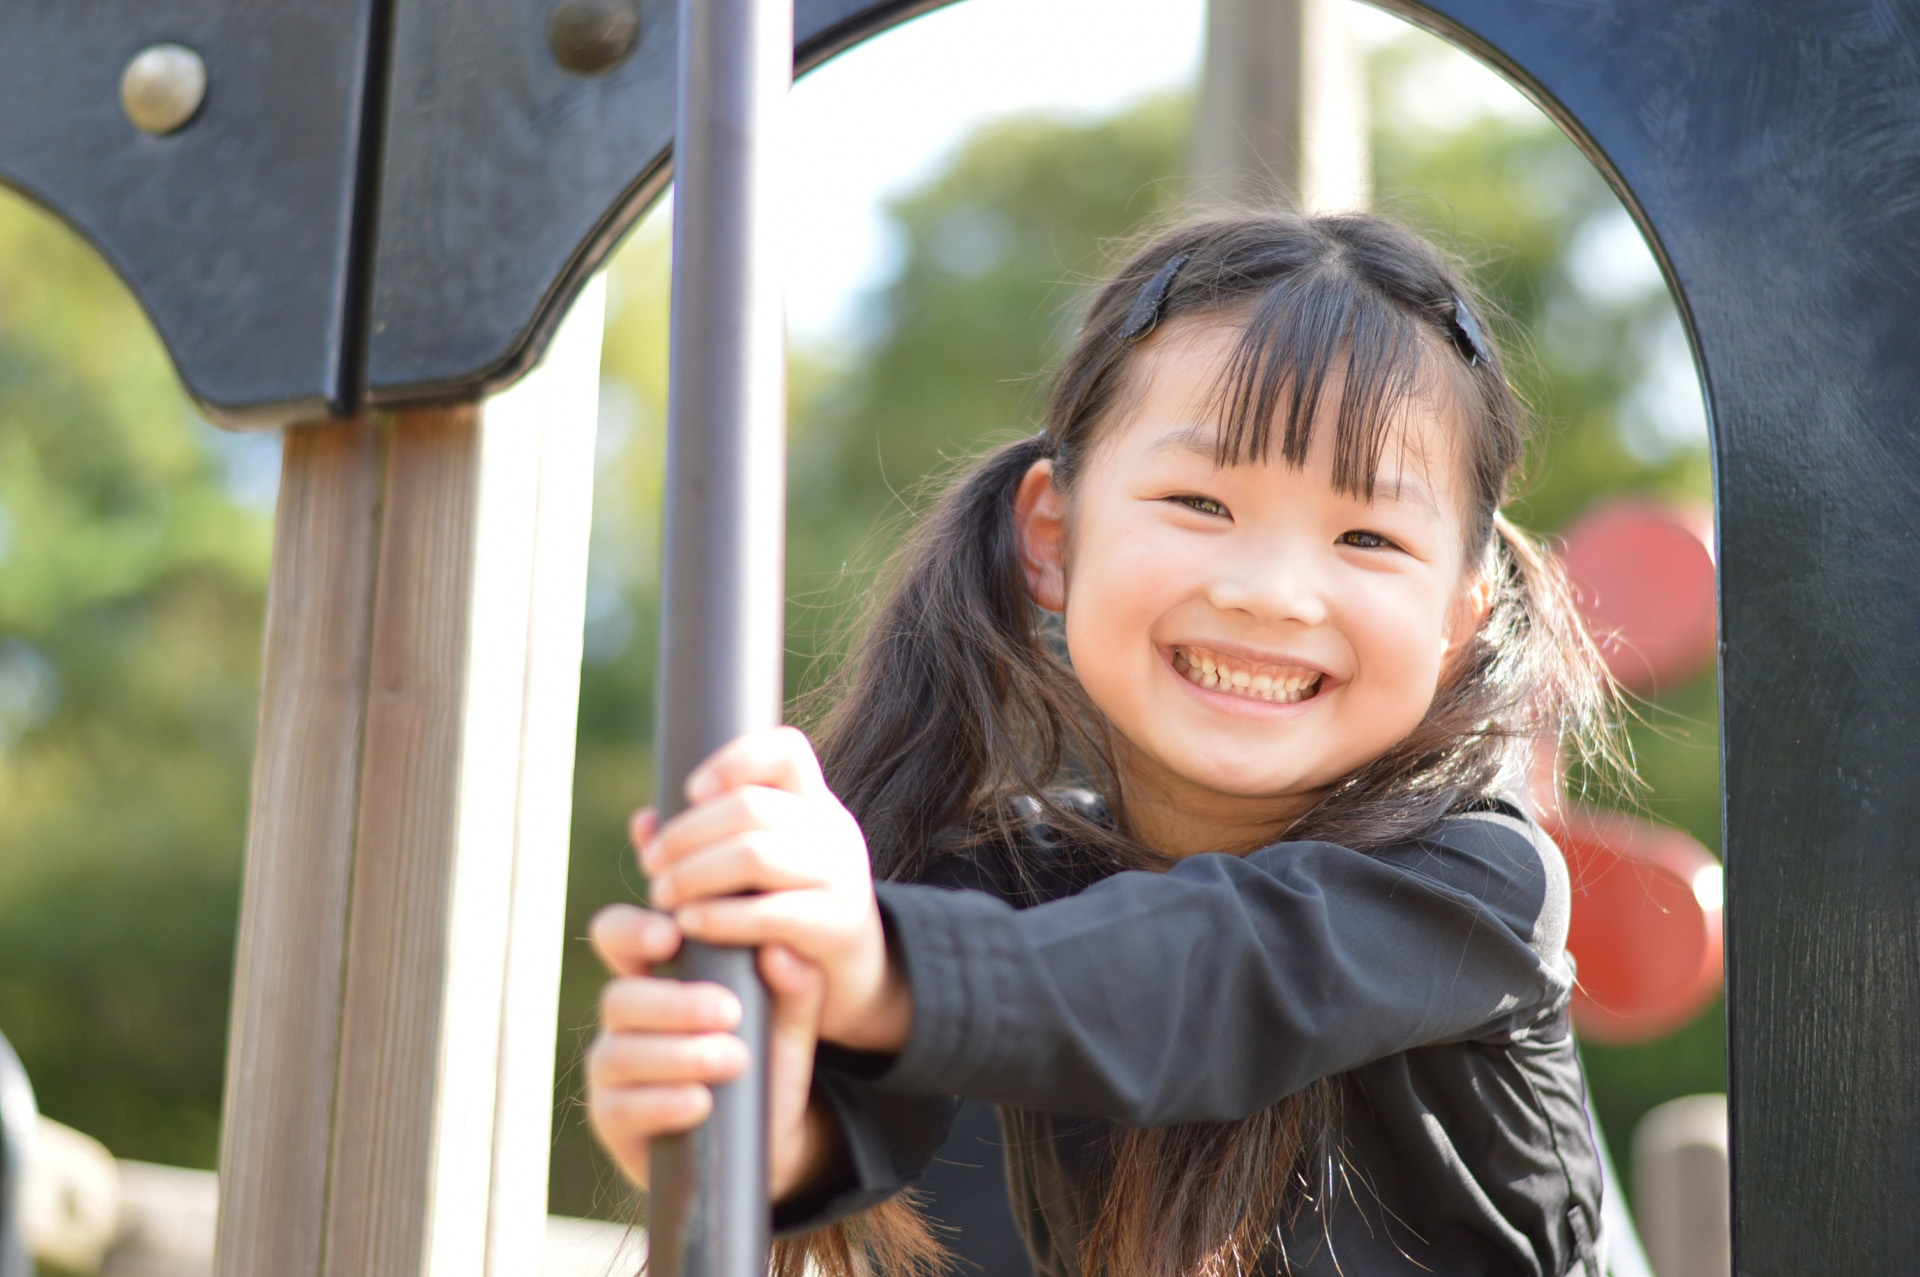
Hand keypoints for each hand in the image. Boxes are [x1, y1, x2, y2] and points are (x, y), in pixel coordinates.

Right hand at [584, 903, 840, 1199]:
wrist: (768, 1139)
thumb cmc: (767, 1062)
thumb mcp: (789, 1022)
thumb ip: (793, 984)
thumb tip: (783, 950)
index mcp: (659, 978)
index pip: (619, 937)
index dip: (632, 930)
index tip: (672, 936)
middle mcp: (626, 1020)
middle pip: (620, 998)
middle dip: (675, 1004)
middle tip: (731, 1012)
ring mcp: (613, 1071)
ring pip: (618, 1053)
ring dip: (677, 1055)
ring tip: (732, 1060)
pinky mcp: (613, 1120)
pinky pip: (619, 1109)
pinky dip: (662, 1103)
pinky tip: (700, 1102)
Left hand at [639, 725, 912, 1053]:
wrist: (848, 975)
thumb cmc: (783, 909)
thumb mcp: (752, 868)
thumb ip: (700, 844)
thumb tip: (642, 822)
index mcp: (813, 802)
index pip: (786, 750)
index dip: (735, 759)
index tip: (691, 791)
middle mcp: (833, 830)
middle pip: (749, 806)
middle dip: (686, 834)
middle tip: (652, 864)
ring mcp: (840, 875)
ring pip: (754, 853)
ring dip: (694, 874)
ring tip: (662, 896)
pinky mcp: (835, 926)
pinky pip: (768, 912)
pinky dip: (719, 917)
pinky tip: (689, 924)